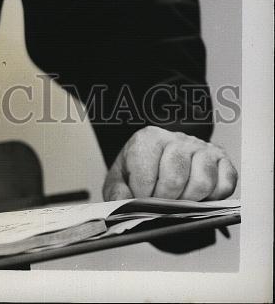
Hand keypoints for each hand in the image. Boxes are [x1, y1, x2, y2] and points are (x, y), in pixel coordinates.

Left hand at [103, 126, 237, 201]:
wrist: (163, 163)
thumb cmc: (140, 173)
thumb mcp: (120, 180)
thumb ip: (116, 192)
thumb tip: (124, 202)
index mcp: (148, 139)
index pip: (146, 170)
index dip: (144, 194)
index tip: (143, 200)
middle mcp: (177, 138)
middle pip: (175, 176)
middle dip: (167, 200)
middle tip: (162, 204)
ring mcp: (202, 147)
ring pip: (203, 181)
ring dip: (191, 200)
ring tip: (180, 201)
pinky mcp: (221, 159)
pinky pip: (225, 183)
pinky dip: (215, 197)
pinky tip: (201, 197)